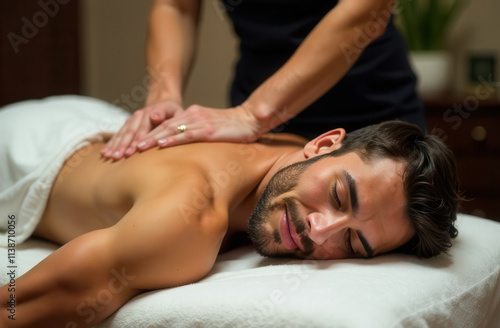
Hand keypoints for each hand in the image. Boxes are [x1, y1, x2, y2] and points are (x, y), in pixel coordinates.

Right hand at [101, 100, 182, 159]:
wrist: (164, 103)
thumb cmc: (174, 113)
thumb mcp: (177, 112)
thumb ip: (167, 115)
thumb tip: (154, 117)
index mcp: (154, 111)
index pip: (146, 127)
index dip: (141, 137)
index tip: (137, 148)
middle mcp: (141, 114)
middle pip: (132, 131)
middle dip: (125, 145)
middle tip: (119, 156)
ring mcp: (133, 119)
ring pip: (123, 133)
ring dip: (116, 145)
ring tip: (110, 156)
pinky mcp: (128, 124)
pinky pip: (118, 135)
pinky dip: (111, 144)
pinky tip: (104, 153)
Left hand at [134, 104, 261, 150]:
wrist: (252, 119)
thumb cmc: (232, 127)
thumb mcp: (210, 128)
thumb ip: (195, 132)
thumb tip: (182, 145)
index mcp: (191, 115)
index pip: (164, 124)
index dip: (147, 135)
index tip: (132, 145)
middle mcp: (192, 115)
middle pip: (162, 126)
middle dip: (143, 138)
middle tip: (126, 149)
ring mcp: (200, 122)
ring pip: (170, 129)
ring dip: (152, 139)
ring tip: (137, 148)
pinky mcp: (209, 130)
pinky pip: (187, 134)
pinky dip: (172, 139)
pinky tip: (161, 144)